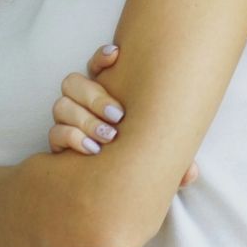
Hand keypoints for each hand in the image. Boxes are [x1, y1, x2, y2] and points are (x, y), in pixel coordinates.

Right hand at [48, 43, 199, 187]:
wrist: (112, 192)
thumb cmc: (138, 162)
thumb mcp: (159, 158)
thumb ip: (175, 161)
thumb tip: (190, 172)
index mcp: (107, 95)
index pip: (97, 65)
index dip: (102, 57)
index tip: (116, 54)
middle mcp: (84, 104)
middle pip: (74, 82)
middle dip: (95, 95)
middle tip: (119, 116)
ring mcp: (68, 122)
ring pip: (62, 106)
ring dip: (84, 119)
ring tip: (108, 137)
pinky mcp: (59, 144)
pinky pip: (55, 132)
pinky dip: (71, 137)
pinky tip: (91, 149)